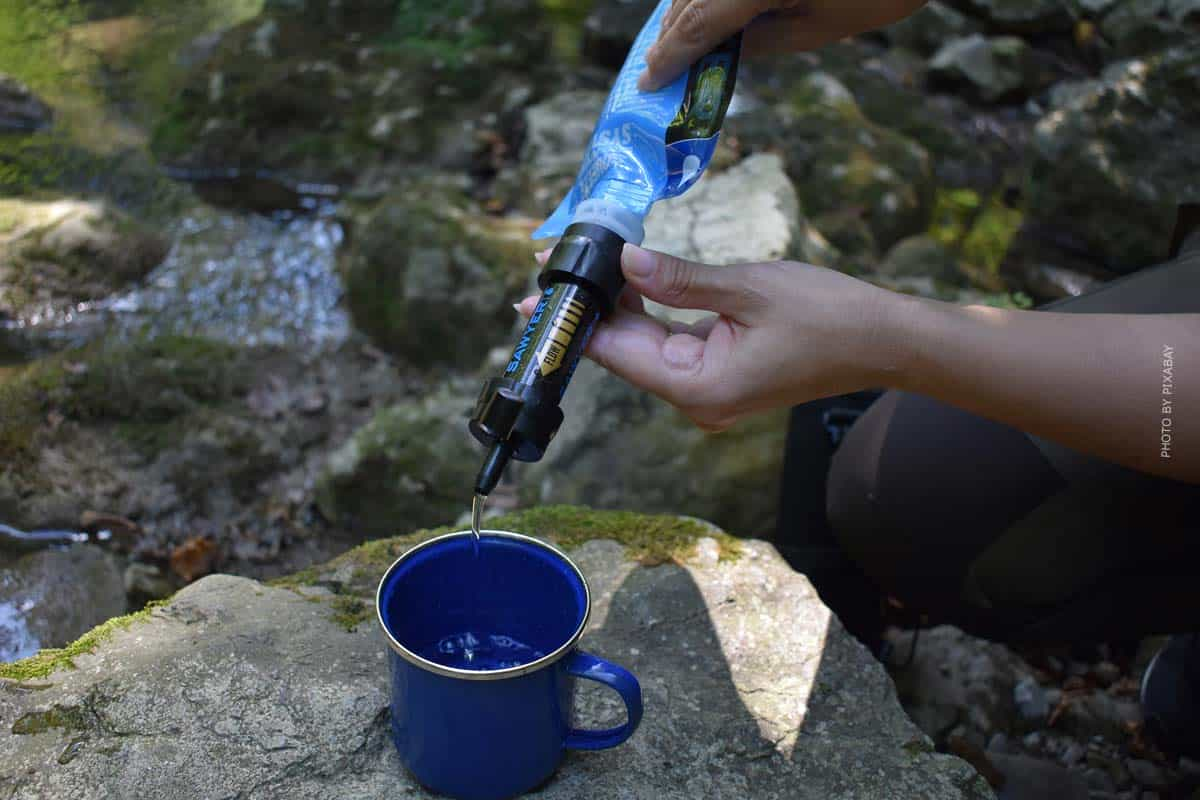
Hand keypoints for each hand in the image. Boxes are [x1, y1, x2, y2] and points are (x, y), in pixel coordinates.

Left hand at [519, 245, 908, 430]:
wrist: (881, 340)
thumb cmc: (826, 315)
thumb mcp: (748, 288)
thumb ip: (681, 279)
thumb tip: (626, 262)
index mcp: (701, 387)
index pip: (619, 355)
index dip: (575, 324)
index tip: (534, 300)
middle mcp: (698, 400)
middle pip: (626, 355)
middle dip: (589, 313)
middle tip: (548, 271)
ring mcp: (708, 392)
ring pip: (645, 350)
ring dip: (615, 312)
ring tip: (578, 271)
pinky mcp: (719, 377)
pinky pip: (670, 348)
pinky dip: (648, 318)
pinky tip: (625, 286)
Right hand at [639, 0, 928, 90]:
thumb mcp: (822, 26)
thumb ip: (764, 40)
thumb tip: (720, 54)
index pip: (698, 26)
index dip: (670, 59)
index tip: (648, 84)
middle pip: (690, 0)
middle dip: (670, 36)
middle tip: (654, 69)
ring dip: (683, 12)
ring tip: (673, 44)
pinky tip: (702, 12)